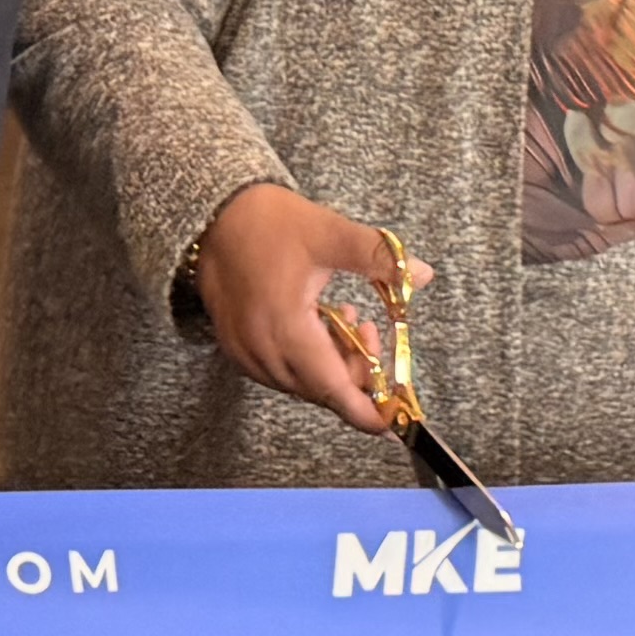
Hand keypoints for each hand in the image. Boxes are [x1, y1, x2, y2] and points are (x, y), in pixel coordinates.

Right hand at [191, 183, 421, 433]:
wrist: (211, 213)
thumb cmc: (269, 221)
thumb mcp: (330, 232)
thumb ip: (379, 257)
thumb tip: (423, 274)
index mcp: (286, 328)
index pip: (333, 388)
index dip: (365, 411)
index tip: (392, 421)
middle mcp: (261, 350)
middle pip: (320, 390)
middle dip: (356, 373)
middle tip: (371, 329)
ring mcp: (244, 352)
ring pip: (299, 383)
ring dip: (331, 365)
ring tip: (344, 319)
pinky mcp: (235, 347)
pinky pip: (278, 372)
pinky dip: (305, 361)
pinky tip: (316, 325)